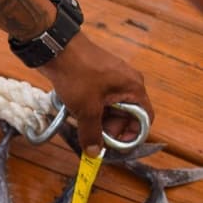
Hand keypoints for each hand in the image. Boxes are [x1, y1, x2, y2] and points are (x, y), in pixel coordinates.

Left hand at [39, 33, 152, 155]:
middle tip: (92, 138)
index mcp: (133, 89)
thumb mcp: (86, 109)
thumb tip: (94, 153)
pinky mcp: (98, 79)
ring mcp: (112, 80)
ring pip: (111, 108)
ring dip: (98, 121)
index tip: (115, 147)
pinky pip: (100, 100)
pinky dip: (91, 110)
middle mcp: (127, 84)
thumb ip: (92, 133)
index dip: (132, 135)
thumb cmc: (79, 75)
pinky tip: (76, 115)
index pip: (144, 118)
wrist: (58, 50)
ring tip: (81, 127)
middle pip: (126, 115)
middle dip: (110, 129)